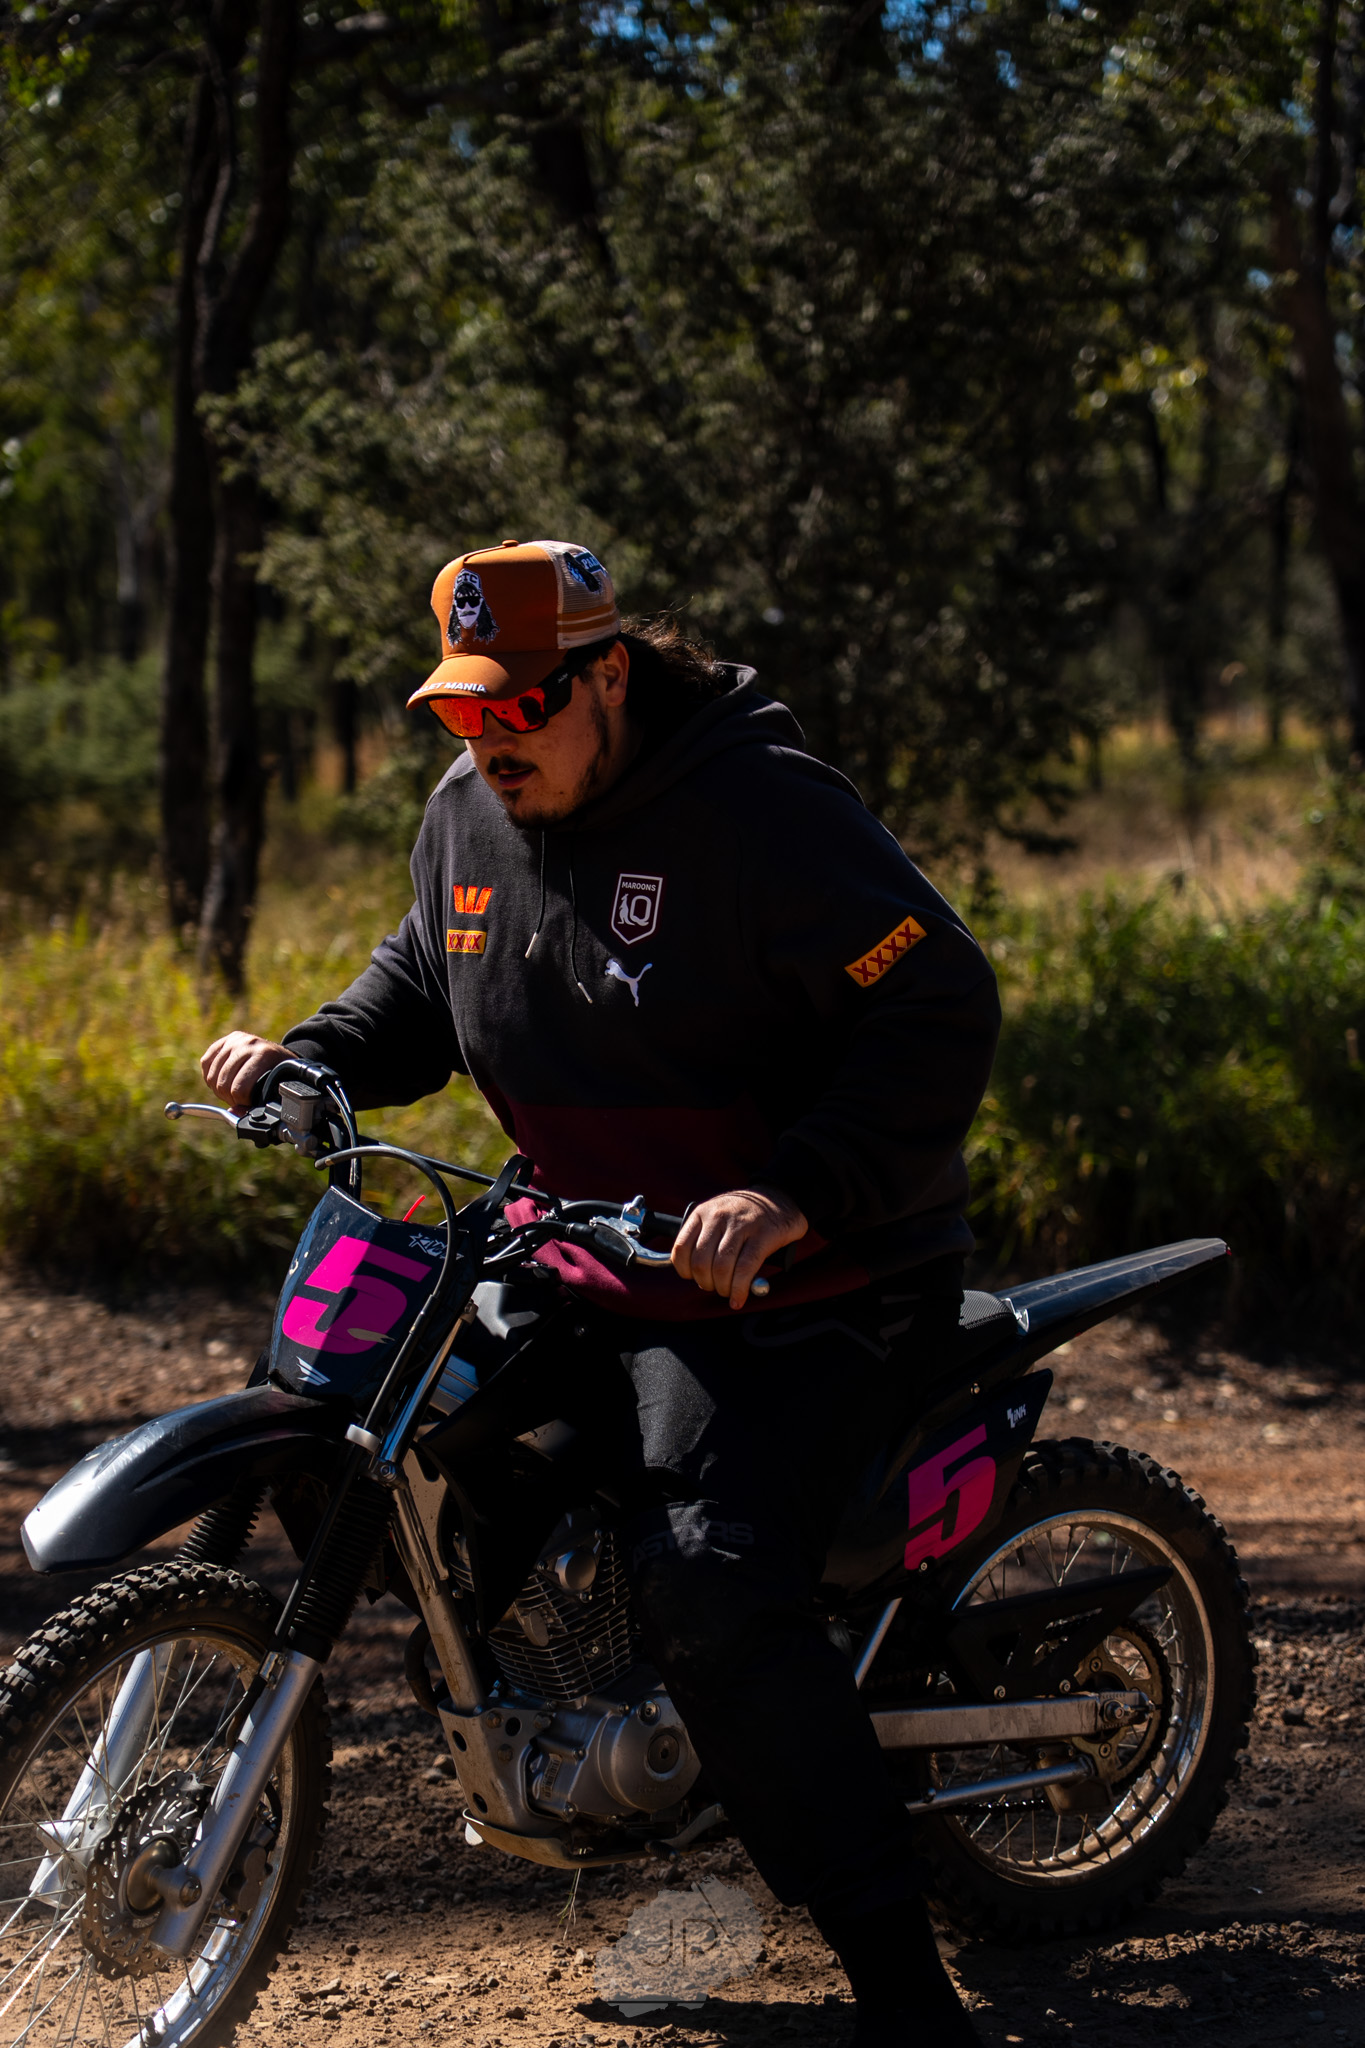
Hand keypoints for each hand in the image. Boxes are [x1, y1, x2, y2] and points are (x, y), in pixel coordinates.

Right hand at [200, 1031, 291, 1107]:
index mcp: (263, 1055)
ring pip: (212, 1076)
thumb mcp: (273, 1088)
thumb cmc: (278, 1074)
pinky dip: (210, 1077)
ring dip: (219, 1090)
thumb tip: (234, 1112)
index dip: (241, 1102)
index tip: (248, 1103)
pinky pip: (206, 1063)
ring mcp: (234, 1040)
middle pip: (223, 1083)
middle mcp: (247, 1044)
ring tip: (231, 1092)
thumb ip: (256, 1104)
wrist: (279, 1054)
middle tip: (238, 1099)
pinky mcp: (224, 1040)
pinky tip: (222, 1081)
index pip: (239, 1088)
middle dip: (229, 1098)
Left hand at [671, 1186, 807, 1310]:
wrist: (780, 1200)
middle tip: (716, 1287)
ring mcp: (741, 1225)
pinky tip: (738, 1298)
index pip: (681, 1248)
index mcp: (702, 1212)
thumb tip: (696, 1275)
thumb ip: (704, 1239)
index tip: (695, 1277)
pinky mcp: (762, 1235)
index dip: (685, 1271)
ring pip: (722, 1268)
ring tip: (729, 1292)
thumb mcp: (717, 1216)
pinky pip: (745, 1268)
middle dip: (706, 1283)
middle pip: (701, 1262)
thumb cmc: (744, 1216)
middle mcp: (718, 1216)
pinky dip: (739, 1289)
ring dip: (723, 1288)